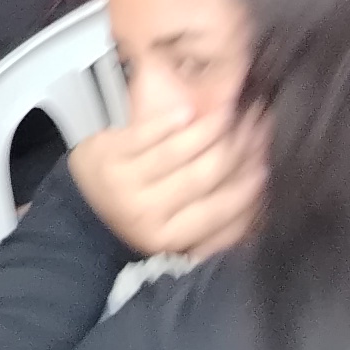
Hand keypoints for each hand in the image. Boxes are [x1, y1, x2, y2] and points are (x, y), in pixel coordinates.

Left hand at [69, 105, 264, 261]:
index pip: (220, 212)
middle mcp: (148, 212)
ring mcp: (127, 180)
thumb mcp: (174, 233)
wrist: (81, 209)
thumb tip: (262, 206)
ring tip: (233, 112)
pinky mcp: (110, 152)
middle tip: (258, 126)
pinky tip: (192, 111)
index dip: (248, 188)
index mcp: (168, 238)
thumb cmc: (140, 218)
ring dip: (213, 128)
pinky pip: (150, 133)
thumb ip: (213, 224)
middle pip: (206, 175)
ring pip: (181, 150)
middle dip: (238, 148)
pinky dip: (174, 121)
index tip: (268, 166)